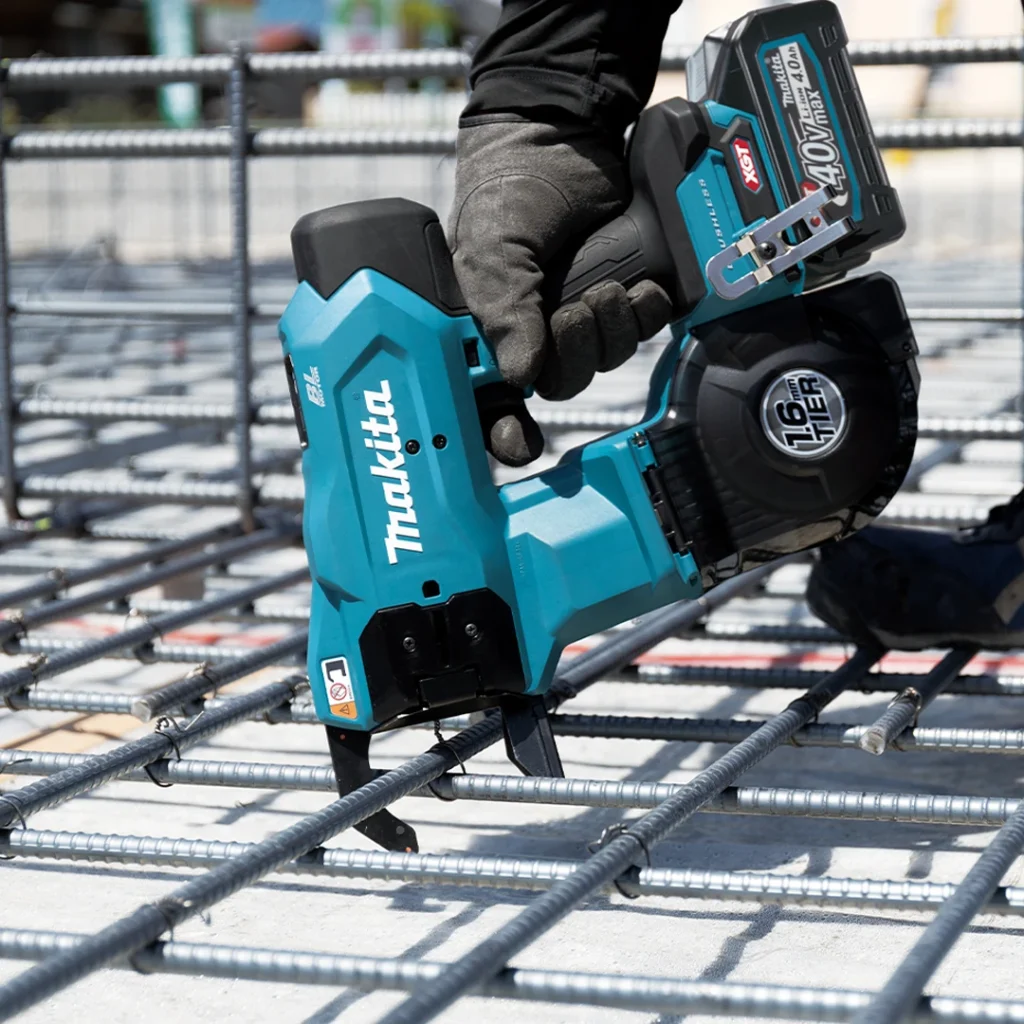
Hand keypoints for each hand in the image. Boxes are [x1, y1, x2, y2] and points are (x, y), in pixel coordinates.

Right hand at [448, 118, 671, 466]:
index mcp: (488, 326)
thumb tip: (520, 375)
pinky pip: (641, 330)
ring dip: (614, 330)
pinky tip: (643, 287)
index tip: (521, 445)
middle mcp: (533, 327)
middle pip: (561, 382)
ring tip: (608, 285)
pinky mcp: (621, 292)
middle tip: (576, 310)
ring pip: (604, 359)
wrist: (568, 128)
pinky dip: (648, 313)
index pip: (492, 398)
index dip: (505, 430)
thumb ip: (502, 309)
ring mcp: (579, 312)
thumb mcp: (491, 245)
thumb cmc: (511, 183)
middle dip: (576, 355)